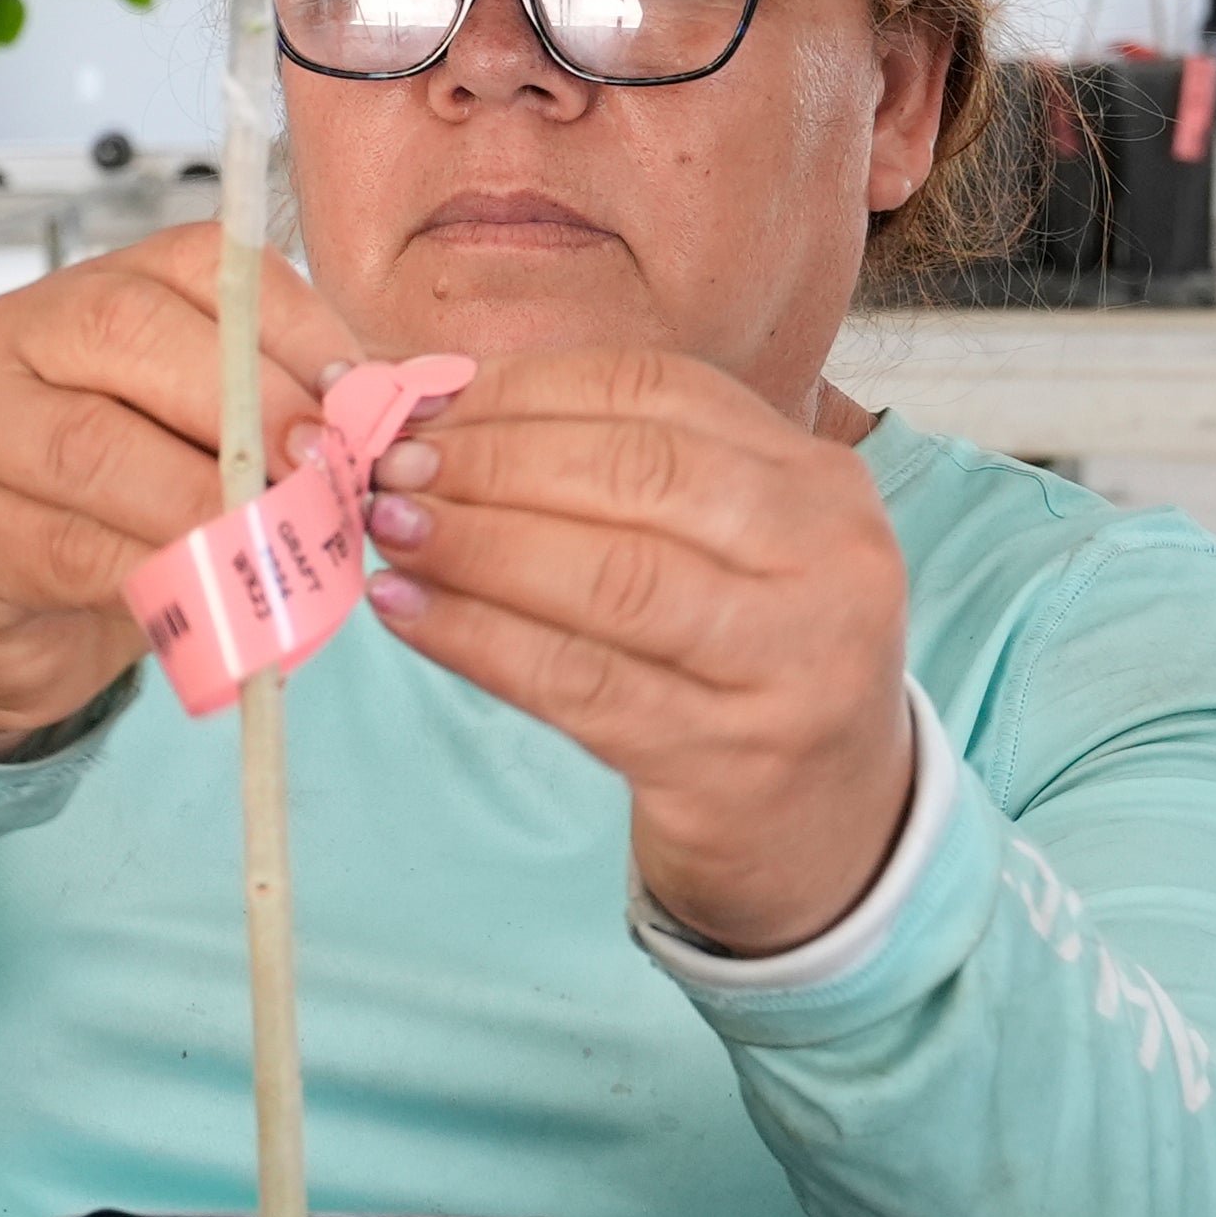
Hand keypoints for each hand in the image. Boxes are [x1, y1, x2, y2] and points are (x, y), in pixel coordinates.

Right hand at [0, 221, 356, 756]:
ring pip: (92, 444)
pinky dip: (151, 572)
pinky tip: (205, 588)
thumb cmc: (126, 510)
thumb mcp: (210, 444)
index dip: (290, 325)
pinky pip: (66, 545)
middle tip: (317, 473)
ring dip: (201, 498)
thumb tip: (403, 418)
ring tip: (271, 538)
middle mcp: (23, 336)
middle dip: (244, 403)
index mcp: (99, 289)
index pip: (200, 264)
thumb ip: (286, 418)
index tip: (355, 399)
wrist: (12, 613)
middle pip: (130, 332)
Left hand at [354, 346, 916, 952]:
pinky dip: (479, 639)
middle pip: (638, 474)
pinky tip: (405, 611)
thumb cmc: (734, 662)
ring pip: (613, 577)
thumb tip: (427, 407)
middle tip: (386, 464)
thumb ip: (601, 474)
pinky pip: (580, 682)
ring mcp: (792, 665)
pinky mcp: (729, 759)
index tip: (415, 400)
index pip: (657, 393)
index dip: (522, 390)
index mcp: (818, 481)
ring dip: (479, 543)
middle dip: (493, 459)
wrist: (822, 826)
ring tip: (386, 525)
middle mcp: (829, 561)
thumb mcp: (711, 550)